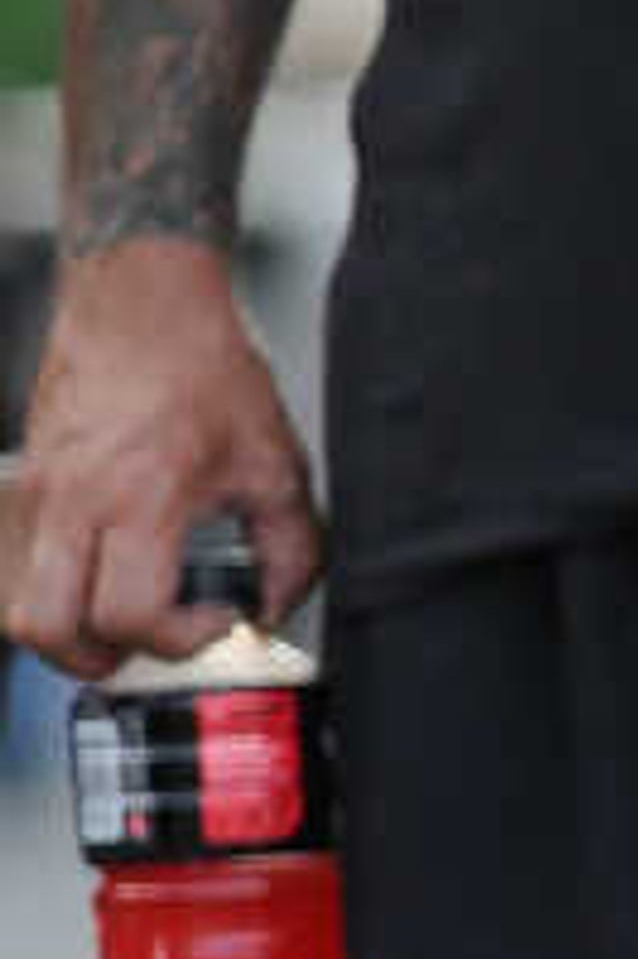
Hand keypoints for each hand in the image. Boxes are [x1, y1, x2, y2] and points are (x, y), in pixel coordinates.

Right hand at [1, 238, 320, 673]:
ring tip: (123, 619)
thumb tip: (276, 606)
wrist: (141, 300)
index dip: (180, 640)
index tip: (218, 616)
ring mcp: (39, 494)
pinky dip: (57, 590)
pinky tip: (104, 572)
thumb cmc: (202, 366)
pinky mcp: (24, 485)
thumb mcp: (274, 461)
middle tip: (156, 638)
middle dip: (107, 657)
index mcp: (141, 497)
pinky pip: (22, 566)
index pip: (131, 615)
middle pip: (53, 629)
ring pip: (22, 607)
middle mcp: (75, 501)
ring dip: (71, 634)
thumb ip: (290, 547)